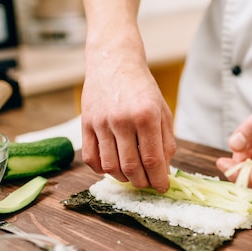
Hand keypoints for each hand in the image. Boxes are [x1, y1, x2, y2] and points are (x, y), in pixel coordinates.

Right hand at [80, 51, 175, 192]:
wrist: (114, 61)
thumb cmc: (142, 88)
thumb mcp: (162, 110)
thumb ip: (166, 141)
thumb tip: (164, 170)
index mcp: (146, 116)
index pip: (152, 160)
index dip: (158, 180)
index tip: (162, 188)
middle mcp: (122, 120)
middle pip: (131, 168)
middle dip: (142, 183)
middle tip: (147, 183)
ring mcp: (101, 122)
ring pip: (110, 167)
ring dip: (123, 178)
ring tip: (131, 175)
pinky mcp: (85, 124)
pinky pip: (91, 158)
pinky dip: (102, 170)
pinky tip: (112, 166)